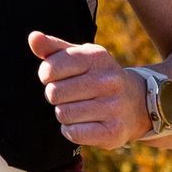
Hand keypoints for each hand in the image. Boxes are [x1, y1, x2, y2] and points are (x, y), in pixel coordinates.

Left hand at [28, 33, 150, 150]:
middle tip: (70, 95)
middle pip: (54, 93)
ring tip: (80, 108)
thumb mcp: (80, 57)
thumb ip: (53, 48)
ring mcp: (113, 106)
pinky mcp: (113, 131)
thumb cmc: (98, 77)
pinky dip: (72, 130)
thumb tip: (34, 38)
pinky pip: (73, 133)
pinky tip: (84, 123)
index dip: (47, 75)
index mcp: (96, 57)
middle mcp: (108, 80)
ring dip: (65, 114)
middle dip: (56, 96)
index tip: (56, 77)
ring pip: (63, 114)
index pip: (51, 67)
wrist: (137, 103)